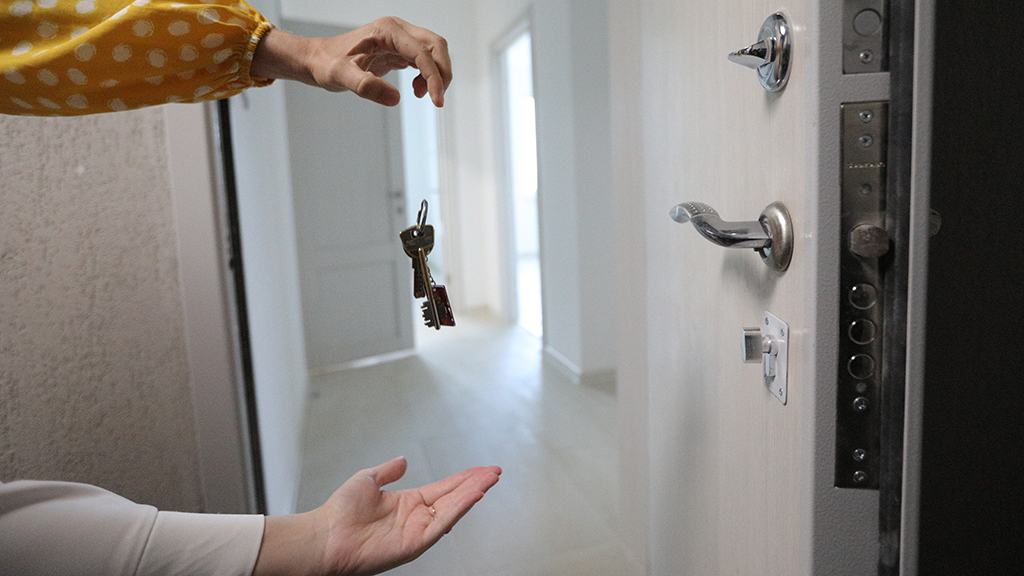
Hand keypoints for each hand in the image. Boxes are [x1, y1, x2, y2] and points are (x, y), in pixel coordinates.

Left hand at [251, 17, 451, 106]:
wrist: (316, 59)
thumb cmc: (325, 64)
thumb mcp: (339, 76)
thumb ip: (365, 86)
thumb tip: (395, 99)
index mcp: (387, 31)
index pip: (422, 52)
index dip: (433, 76)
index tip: (436, 100)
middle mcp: (397, 30)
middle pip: (436, 46)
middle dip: (442, 73)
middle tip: (436, 99)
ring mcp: (399, 39)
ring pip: (433, 52)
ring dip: (436, 74)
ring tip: (420, 94)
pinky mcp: (398, 49)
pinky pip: (424, 60)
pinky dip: (428, 76)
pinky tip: (416, 90)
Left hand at [252, 457, 500, 575]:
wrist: (325, 534)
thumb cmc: (340, 512)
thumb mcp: (367, 480)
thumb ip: (388, 472)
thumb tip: (403, 460)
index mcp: (408, 503)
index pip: (444, 488)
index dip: (464, 478)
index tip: (483, 469)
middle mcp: (416, 518)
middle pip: (454, 498)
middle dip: (476, 484)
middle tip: (495, 472)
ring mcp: (417, 531)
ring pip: (452, 510)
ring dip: (472, 494)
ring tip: (489, 480)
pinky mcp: (415, 544)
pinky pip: (441, 524)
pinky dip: (459, 509)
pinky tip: (472, 495)